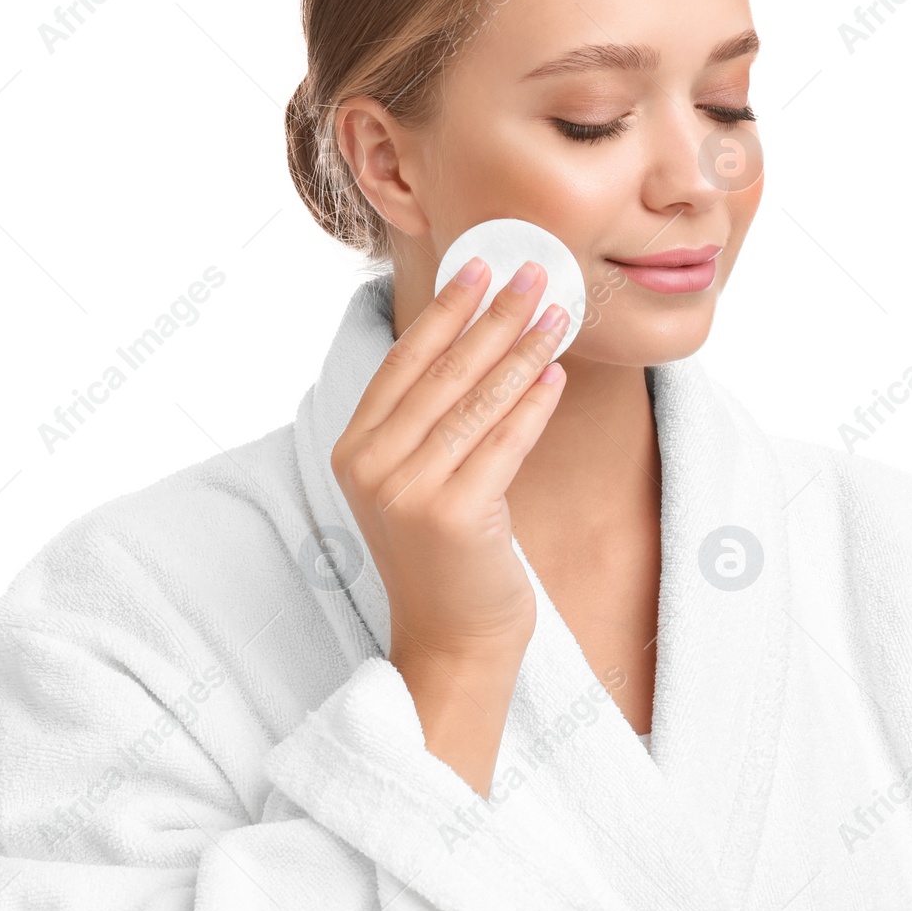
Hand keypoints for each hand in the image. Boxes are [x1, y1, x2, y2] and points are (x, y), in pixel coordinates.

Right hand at [329, 256, 569, 791]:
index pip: (403, 362)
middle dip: (492, 316)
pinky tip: (555, 373)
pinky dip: (531, 404)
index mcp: (354, 450)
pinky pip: (502, 443)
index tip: (479, 267)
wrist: (451, 642)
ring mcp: (407, 492)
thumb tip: (478, 340)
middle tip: (533, 273)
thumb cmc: (446, 559)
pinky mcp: (452, 516)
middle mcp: (370, 467)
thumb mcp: (416, 482)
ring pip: (475, 402)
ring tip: (557, 312)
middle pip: (441, 373)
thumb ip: (427, 422)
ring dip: (521, 350)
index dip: (444, 311)